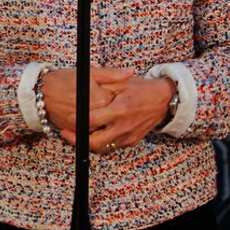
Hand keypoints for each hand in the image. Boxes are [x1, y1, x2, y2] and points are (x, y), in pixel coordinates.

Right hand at [40, 66, 133, 132]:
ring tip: (98, 110)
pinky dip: (92, 129)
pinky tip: (90, 119)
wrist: (40, 93)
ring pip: (103, 127)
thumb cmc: (63, 80)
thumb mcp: (89, 73)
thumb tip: (130, 73)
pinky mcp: (77, 132)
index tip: (116, 93)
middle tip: (106, 103)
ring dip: (104, 122)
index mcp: (101, 99)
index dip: (119, 98)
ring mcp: (86, 125)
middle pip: (112, 117)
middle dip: (112, 111)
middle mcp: (95, 114)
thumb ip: (111, 74)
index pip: (119, 102)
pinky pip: (90, 134)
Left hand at [61, 76, 175, 153]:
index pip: (94, 120)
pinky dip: (101, 143)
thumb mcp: (122, 82)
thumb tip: (83, 83)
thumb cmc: (141, 89)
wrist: (163, 100)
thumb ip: (103, 83)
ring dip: (88, 143)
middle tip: (66, 133)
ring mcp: (128, 136)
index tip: (69, 119)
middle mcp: (124, 126)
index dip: (78, 121)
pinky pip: (112, 146)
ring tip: (75, 135)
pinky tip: (92, 135)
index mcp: (120, 110)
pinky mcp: (131, 141)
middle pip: (96, 142)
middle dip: (78, 140)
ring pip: (103, 147)